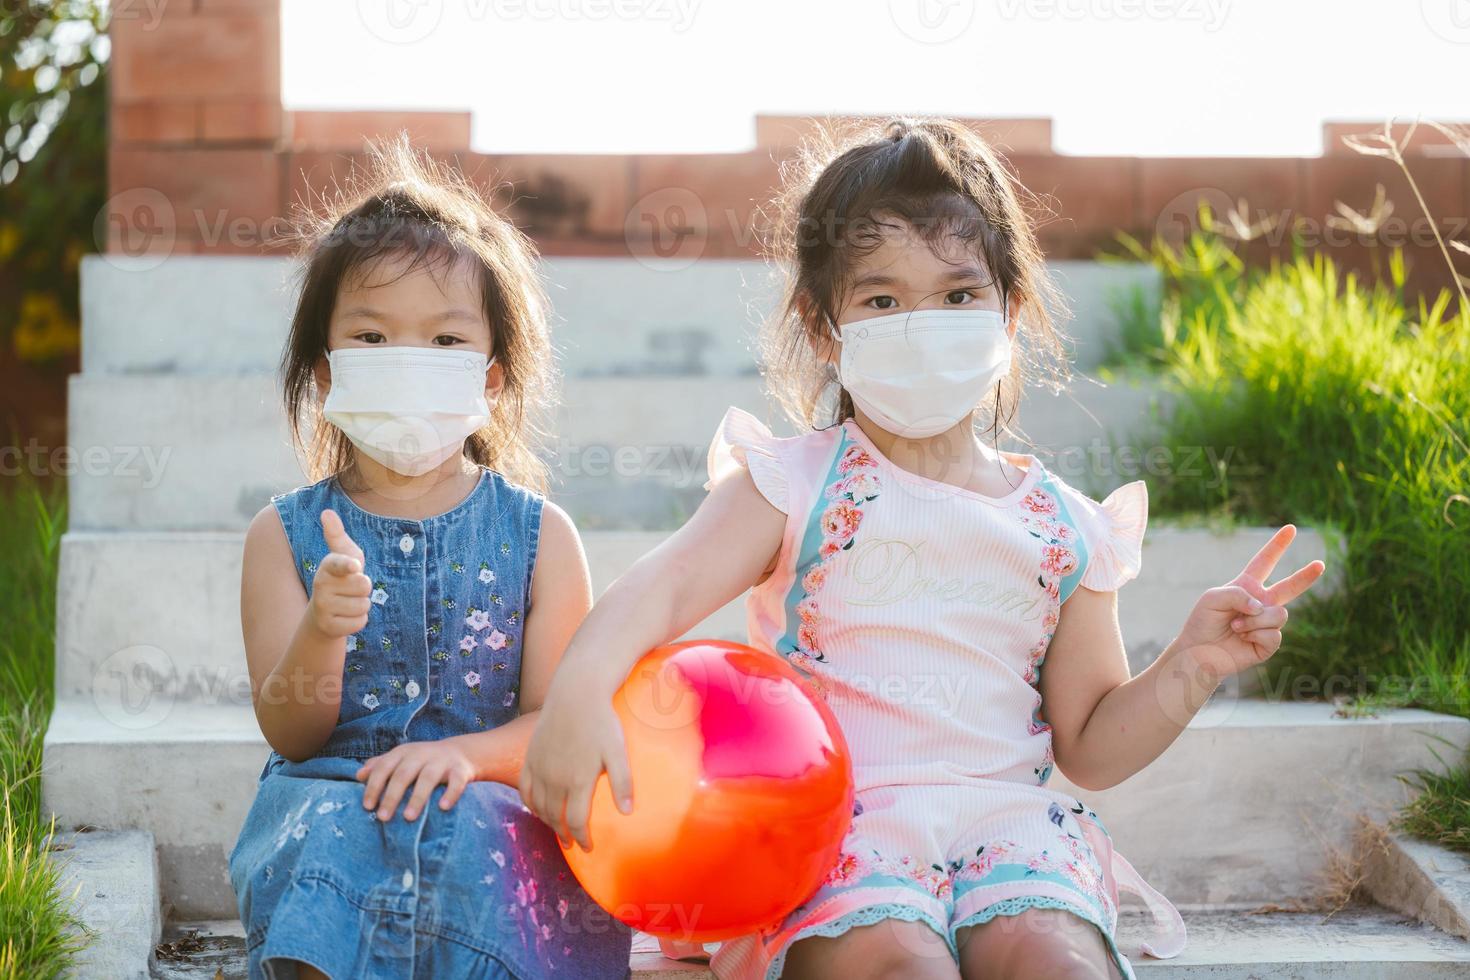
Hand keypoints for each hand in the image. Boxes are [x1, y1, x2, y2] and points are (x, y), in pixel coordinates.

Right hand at [308, 509, 371, 638]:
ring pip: (364, 605)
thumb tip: (326, 512)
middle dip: (364, 588)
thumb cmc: (340, 577)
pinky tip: (345, 617)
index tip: (354, 566)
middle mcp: (321, 585)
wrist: (323, 612)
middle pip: (364, 585)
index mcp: (327, 566)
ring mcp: (323, 607)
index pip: (339, 564)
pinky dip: (358, 621)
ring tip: (348, 602)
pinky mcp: (329, 627)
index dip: (348, 565)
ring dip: (362, 605)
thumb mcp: (343, 555)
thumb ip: (337, 534)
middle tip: (351, 588)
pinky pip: (360, 622)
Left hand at [356, 738, 476, 820]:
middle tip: (383, 818)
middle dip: (392, 796)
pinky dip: (450, 794)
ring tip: (409, 818)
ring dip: (417, 798)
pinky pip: (456, 782)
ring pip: (428, 778)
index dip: (374, 786)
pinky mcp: (460, 770)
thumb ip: (380, 766)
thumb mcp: (401, 760)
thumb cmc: (422, 762)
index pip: (384, 767)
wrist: (459, 753)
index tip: (367, 806)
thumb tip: (358, 776)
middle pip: (403, 774)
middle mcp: (421, 754)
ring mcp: (442, 761)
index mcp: (403, 752)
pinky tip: (443, 807)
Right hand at [519, 687, 632, 851]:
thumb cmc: (602, 721)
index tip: (588, 848)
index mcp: (578, 781)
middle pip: (556, 818)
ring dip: (547, 822)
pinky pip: (524, 790)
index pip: (577, 822)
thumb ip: (623, 783)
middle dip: (564, 835)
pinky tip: (537, 809)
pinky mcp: (530, 757)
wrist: (576, 693)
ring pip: (538, 807)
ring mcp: (539, 768)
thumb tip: (627, 813)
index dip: (582, 839)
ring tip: (557, 829)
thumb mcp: (618, 751)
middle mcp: (555, 779)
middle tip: (572, 844)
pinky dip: (530, 804)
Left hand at [1171, 524, 1325, 678]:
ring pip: (1279, 614)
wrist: (1198, 652)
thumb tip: (1262, 606)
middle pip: (1290, 587)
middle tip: (1320, 564)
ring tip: (1236, 626)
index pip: (1265, 562)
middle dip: (1306, 575)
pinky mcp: (1269, 643)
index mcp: (1247, 587)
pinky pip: (1274, 634)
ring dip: (1254, 620)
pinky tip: (1242, 639)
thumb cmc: (1202, 623)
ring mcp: (1267, 623)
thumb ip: (1238, 593)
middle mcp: (1261, 603)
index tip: (1290, 529)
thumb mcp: (1212, 598)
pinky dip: (1254, 634)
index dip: (1277, 545)